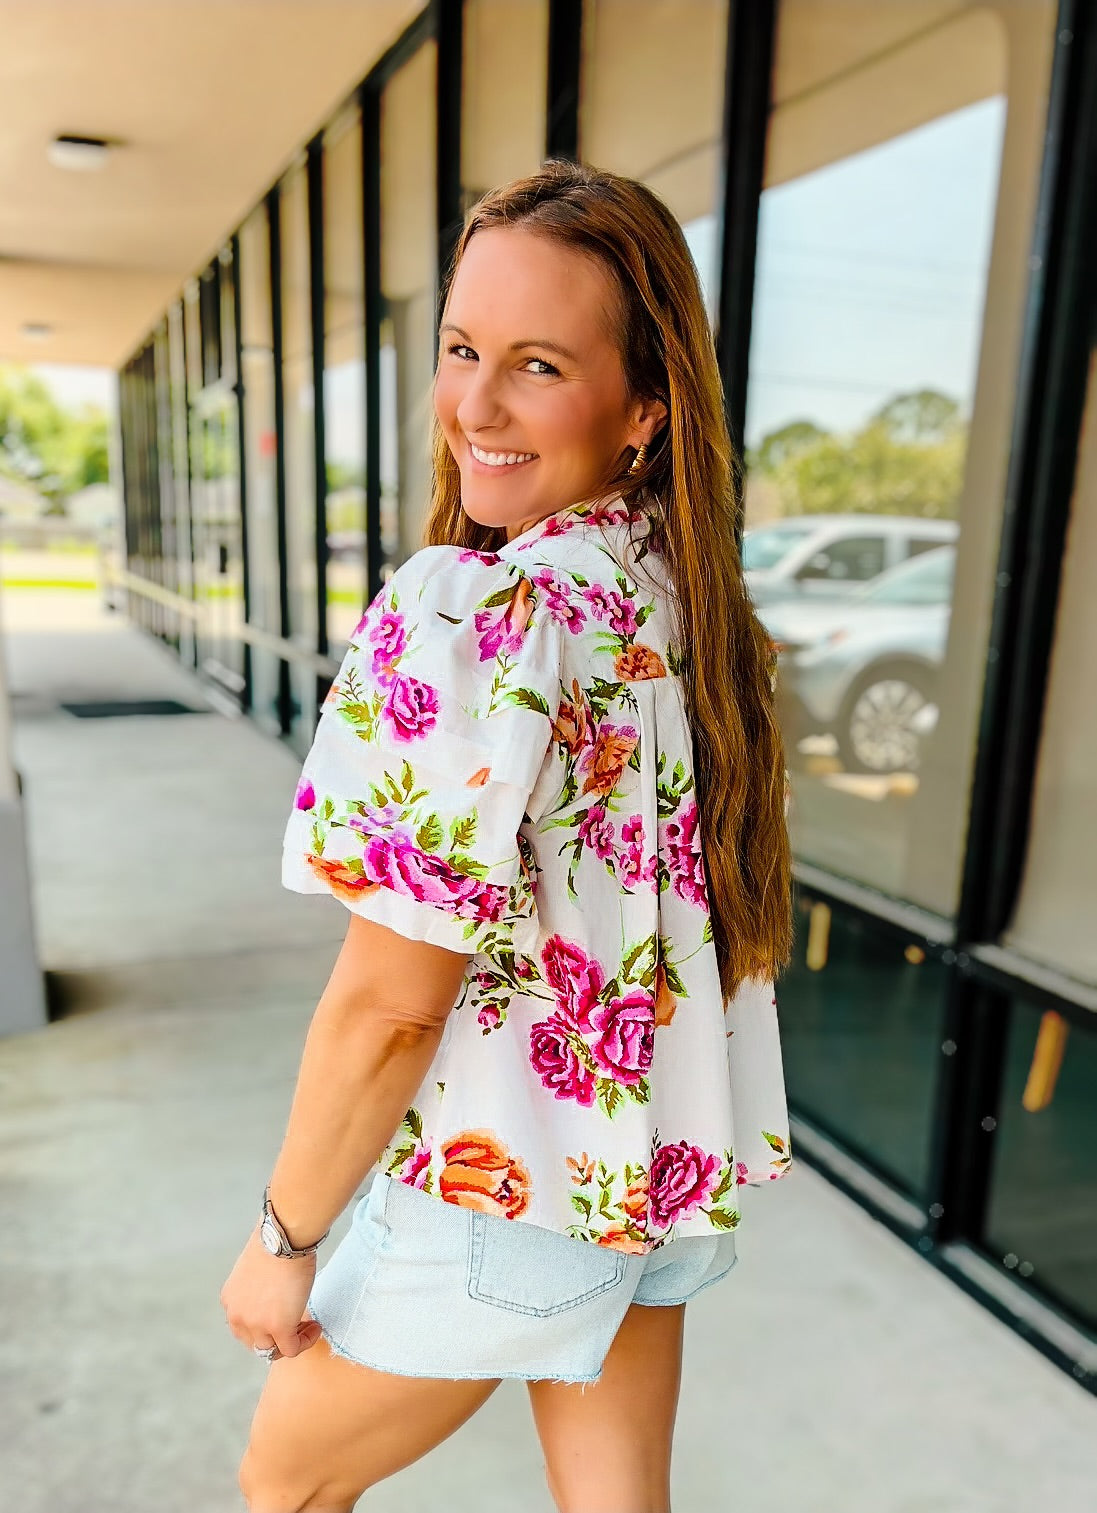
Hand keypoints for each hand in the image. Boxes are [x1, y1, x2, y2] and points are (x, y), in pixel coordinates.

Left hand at [220, 1226, 323, 1360]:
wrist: (283, 1238)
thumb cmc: (275, 1243)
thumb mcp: (255, 1270)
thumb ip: (257, 1289)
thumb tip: (273, 1296)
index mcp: (230, 1301)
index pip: (244, 1328)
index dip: (264, 1326)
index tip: (282, 1316)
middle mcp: (238, 1316)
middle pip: (255, 1343)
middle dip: (275, 1337)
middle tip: (296, 1325)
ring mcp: (257, 1324)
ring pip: (272, 1350)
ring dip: (291, 1340)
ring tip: (307, 1326)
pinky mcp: (279, 1327)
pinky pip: (292, 1349)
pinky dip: (305, 1341)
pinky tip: (314, 1327)